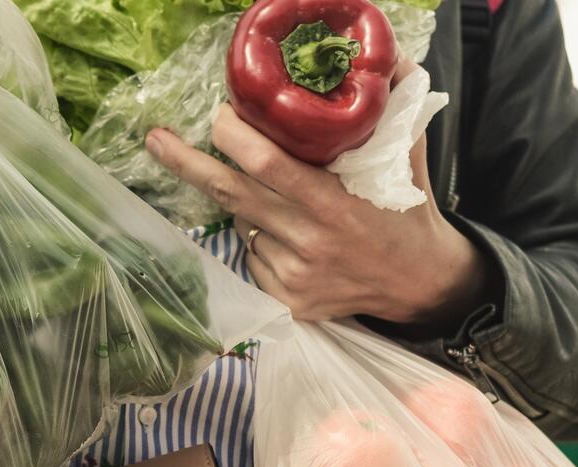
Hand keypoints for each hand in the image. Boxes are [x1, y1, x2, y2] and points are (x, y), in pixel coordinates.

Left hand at [146, 89, 488, 326]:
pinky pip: (251, 257)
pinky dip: (259, 240)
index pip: (266, 165)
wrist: (421, 282)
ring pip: (241, 225)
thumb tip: (385, 55)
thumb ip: (395, 103)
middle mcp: (310, 241)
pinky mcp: (287, 302)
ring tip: (284, 202)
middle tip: (156, 139)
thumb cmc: (408, 207)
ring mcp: (294, 276)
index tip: (218, 114)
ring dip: (245, 204)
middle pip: (231, 194)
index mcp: (335, 202)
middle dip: (187, 163)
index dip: (233, 136)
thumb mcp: (408, 152)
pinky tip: (291, 239)